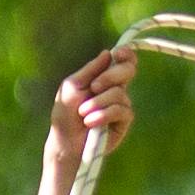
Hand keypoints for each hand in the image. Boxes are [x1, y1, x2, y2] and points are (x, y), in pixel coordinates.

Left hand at [49, 45, 138, 163]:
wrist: (66, 142)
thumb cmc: (65, 114)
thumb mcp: (72, 86)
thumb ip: (90, 69)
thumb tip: (107, 53)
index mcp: (103, 78)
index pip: (123, 61)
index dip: (126, 54)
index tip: (117, 54)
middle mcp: (115, 89)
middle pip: (128, 70)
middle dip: (111, 76)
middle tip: (93, 87)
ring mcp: (121, 105)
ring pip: (119, 93)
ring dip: (98, 103)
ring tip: (83, 113)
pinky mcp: (124, 122)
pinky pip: (121, 110)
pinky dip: (104, 115)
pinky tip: (90, 122)